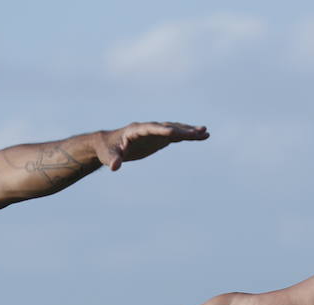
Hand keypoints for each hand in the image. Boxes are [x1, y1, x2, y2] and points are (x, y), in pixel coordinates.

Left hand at [93, 122, 208, 170]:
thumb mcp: (108, 155)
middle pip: (168, 127)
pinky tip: (201, 137)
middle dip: (182, 130)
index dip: (162, 130)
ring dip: (189, 131)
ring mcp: (155, 133)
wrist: (108, 144)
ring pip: (175, 130)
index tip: (175, 132)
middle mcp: (148, 128)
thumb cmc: (107, 149)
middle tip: (199, 132)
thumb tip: (114, 167)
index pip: (151, 128)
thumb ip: (113, 159)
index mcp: (136, 130)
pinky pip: (176, 136)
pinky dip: (188, 136)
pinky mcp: (159, 139)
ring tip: (205, 133)